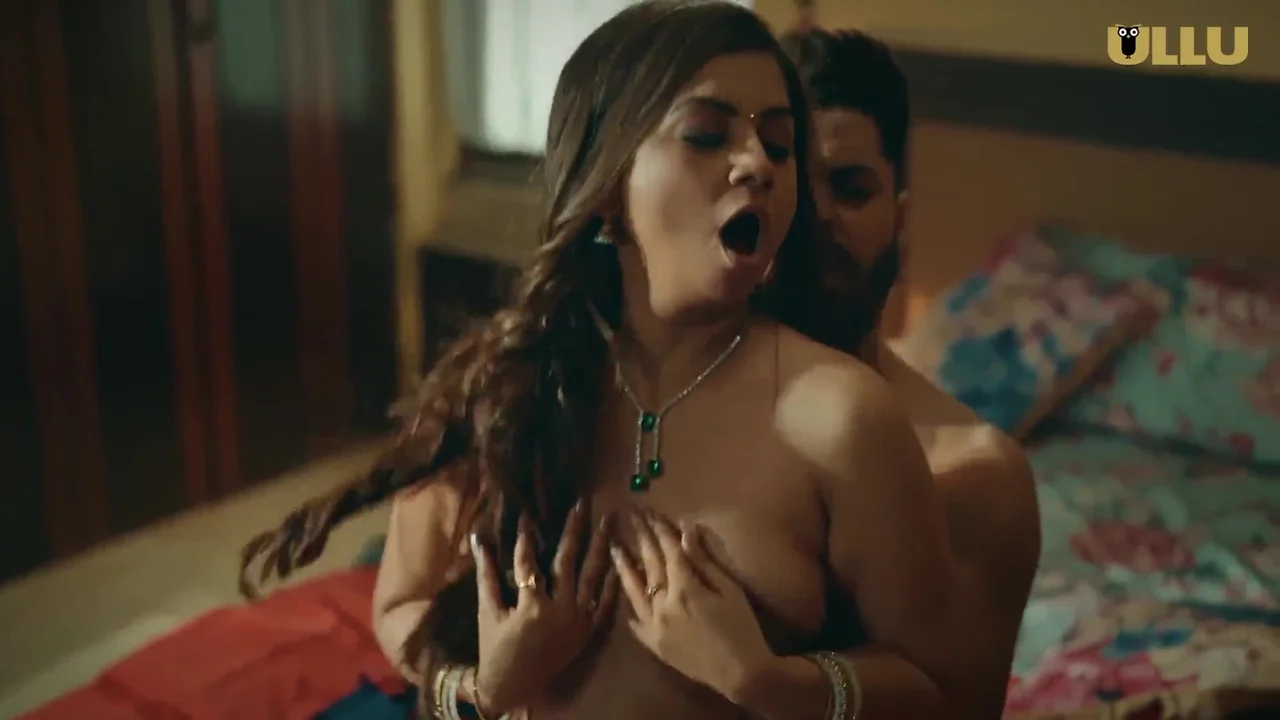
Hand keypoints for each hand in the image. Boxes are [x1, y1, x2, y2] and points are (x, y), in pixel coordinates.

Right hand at [472, 505, 618, 714]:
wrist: (514, 686)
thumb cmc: (495, 647)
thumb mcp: (488, 610)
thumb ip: (486, 573)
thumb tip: (477, 538)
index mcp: (532, 605)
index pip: (529, 559)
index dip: (526, 535)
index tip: (528, 512)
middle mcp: (560, 609)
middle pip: (569, 560)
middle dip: (576, 528)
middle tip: (582, 502)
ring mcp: (578, 620)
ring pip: (594, 575)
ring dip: (602, 545)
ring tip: (610, 519)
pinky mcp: (589, 630)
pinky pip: (605, 601)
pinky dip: (612, 579)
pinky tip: (618, 557)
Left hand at [611, 510, 773, 701]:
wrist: (740, 674)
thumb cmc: (742, 627)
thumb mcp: (729, 590)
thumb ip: (704, 560)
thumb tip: (686, 530)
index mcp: (684, 587)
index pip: (668, 550)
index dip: (659, 529)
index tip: (649, 510)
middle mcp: (663, 604)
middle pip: (649, 563)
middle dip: (641, 537)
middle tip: (631, 516)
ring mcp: (654, 625)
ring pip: (633, 590)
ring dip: (624, 566)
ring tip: (614, 547)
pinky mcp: (653, 644)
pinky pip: (634, 622)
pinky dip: (629, 606)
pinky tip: (624, 594)